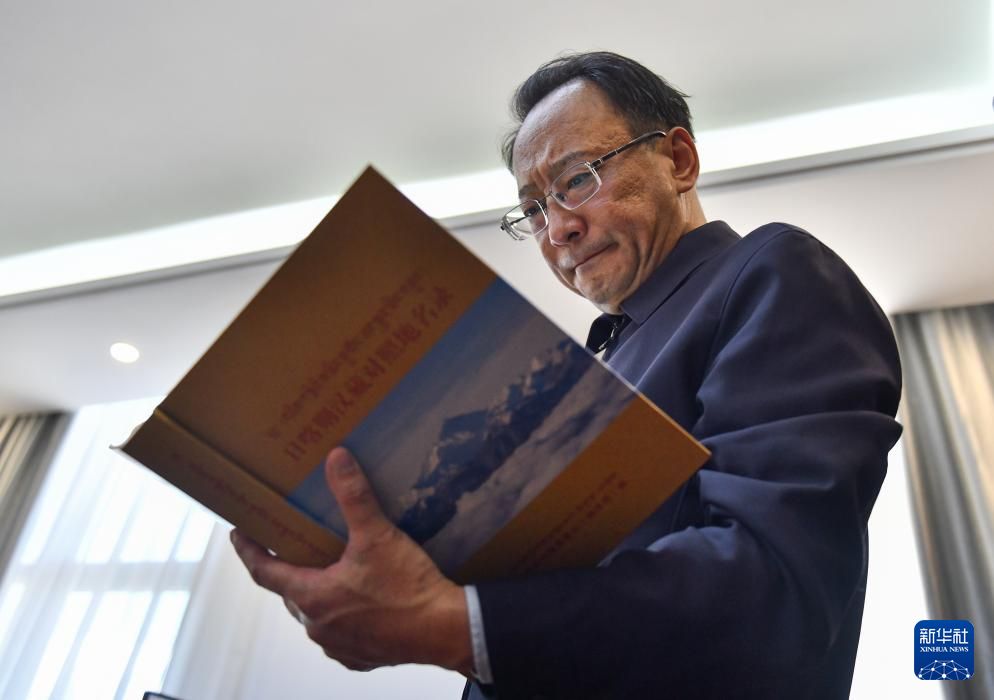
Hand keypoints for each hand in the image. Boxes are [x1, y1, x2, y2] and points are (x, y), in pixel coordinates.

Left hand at [230, 447, 472, 674]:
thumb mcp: (377, 535)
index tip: (239, 535)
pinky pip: (340, 635)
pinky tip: (358, 604)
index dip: (249, 551)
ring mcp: (338, 646)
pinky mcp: (361, 657)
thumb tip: (336, 458)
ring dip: (317, 594)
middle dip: (288, 569)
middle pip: (291, 592)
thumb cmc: (407, 586)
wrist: (445, 630)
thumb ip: (354, 496)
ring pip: (316, 615)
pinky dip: (342, 617)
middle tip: (293, 546)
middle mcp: (317, 626)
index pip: (265, 572)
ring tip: (330, 571)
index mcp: (312, 596)